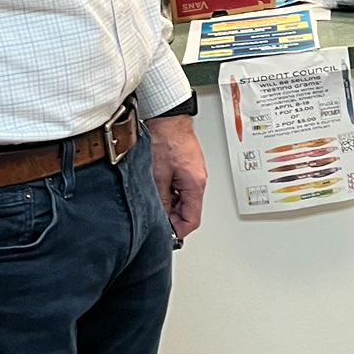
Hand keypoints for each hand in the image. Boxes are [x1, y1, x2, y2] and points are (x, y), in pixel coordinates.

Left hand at [147, 113, 206, 239]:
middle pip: (190, 210)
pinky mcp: (188, 167)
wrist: (168, 118)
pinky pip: (182, 187)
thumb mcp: (157, 175)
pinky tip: (158, 187)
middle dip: (173, 217)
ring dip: (171, 204)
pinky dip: (171, 192)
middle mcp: (199, 180)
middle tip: (155, 217)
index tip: (166, 234)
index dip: (178, 230)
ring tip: (155, 199)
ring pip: (185, 199)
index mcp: (196, 184)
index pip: (192, 219)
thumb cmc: (166, 140)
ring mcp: (194, 173)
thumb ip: (160, 199)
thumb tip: (160, 217)